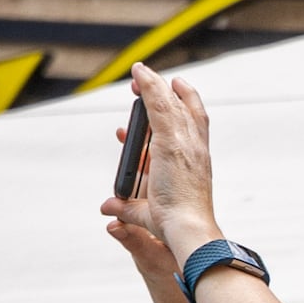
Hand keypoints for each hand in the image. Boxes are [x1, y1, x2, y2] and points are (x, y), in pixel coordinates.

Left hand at [98, 70, 223, 279]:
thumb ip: (129, 211)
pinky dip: (149, 88)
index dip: (183, 107)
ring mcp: (185, 145)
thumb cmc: (178, 229)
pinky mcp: (170, 144)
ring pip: (170, 104)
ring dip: (154, 84)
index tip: (171, 94)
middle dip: (166, 92)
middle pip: (183, 110)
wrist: (189, 232)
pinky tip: (140, 74)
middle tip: (148, 78)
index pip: (193, 126)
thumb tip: (108, 211)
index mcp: (195, 164)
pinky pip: (158, 109)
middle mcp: (194, 150)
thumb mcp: (149, 215)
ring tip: (140, 70)